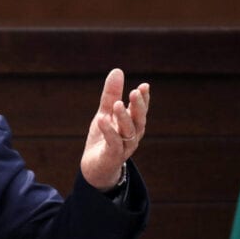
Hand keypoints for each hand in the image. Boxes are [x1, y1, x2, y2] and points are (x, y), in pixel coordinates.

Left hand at [80, 69, 149, 189]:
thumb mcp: (105, 113)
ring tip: (117, 104)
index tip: (144, 86)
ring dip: (124, 118)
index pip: (141, 110)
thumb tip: (118, 70)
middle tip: (135, 92)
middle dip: (138, 106)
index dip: (143, 99)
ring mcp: (124, 147)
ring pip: (128, 132)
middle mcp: (132, 136)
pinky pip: (113, 144)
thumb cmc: (103, 138)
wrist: (95, 168)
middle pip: (139, 120)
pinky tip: (102, 120)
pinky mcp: (112, 156)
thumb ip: (111, 95)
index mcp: (132, 125)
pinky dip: (109, 131)